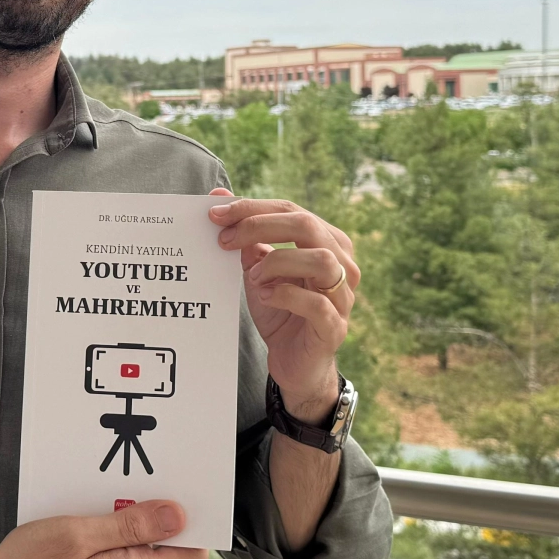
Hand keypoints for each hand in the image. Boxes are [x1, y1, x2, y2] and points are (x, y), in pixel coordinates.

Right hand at [0, 501, 207, 558]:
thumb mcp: (80, 534)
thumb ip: (131, 527)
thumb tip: (177, 516)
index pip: (191, 553)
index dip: (193, 522)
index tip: (182, 494)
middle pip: (167, 545)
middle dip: (156, 514)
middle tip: (131, 488)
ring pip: (142, 546)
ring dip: (130, 521)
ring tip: (103, 502)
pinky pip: (122, 551)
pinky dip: (113, 531)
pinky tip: (92, 517)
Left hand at [209, 191, 356, 423]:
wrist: (293, 362)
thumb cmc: (279, 310)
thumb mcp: (259, 270)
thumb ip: (246, 237)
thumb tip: (219, 196)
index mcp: (327, 242)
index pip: (292, 210)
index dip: (254, 208)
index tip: (216, 214)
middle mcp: (342, 264)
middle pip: (307, 225)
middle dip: (259, 226)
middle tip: (224, 240)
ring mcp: (342, 296)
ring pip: (320, 260)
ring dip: (277, 263)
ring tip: (254, 278)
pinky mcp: (335, 327)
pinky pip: (316, 303)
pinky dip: (285, 295)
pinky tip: (266, 298)